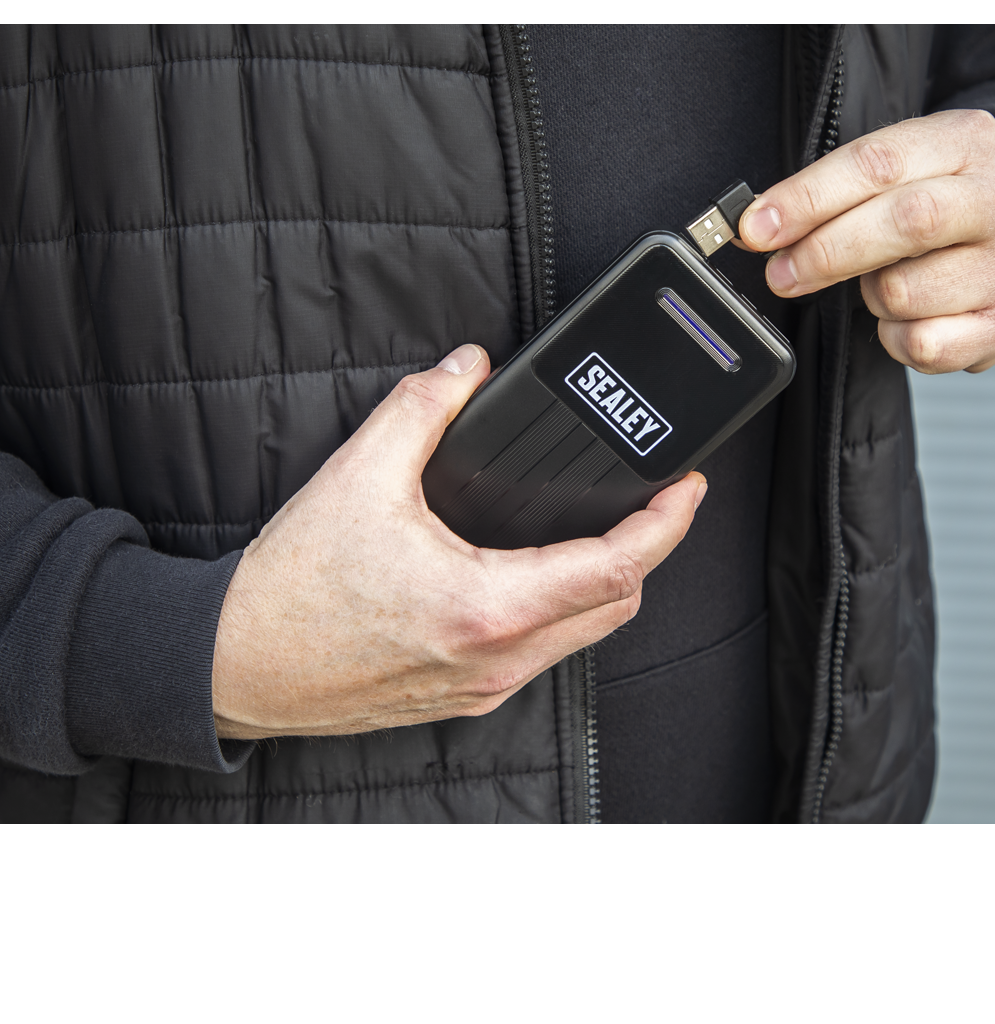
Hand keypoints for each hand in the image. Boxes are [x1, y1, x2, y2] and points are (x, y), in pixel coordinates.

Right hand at [212, 344, 705, 738]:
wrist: (235, 666)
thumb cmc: (291, 591)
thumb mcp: (357, 477)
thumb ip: (422, 406)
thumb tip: (466, 368)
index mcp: (485, 607)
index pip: (614, 567)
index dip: (666, 525)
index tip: (687, 488)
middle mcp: (496, 658)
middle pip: (616, 606)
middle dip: (647, 551)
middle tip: (651, 501)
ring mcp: (483, 685)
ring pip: (583, 635)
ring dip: (605, 582)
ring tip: (600, 527)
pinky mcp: (465, 696)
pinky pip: (543, 653)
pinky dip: (562, 608)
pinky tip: (539, 571)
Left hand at [738, 109, 994, 373]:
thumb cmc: (936, 202)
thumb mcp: (894, 173)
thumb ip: (830, 193)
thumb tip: (758, 227)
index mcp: (968, 141)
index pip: (878, 163)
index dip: (808, 199)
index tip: (756, 228)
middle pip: (907, 222)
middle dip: (826, 252)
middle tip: (781, 272)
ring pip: (906, 292)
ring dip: (870, 296)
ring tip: (882, 282)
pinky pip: (924, 344)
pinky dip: (895, 339)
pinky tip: (906, 318)